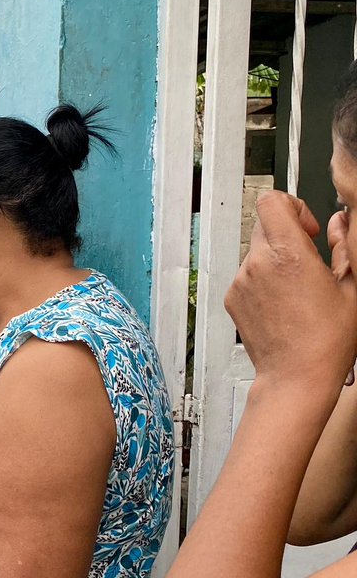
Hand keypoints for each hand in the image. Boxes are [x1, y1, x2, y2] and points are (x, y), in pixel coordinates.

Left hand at [225, 191, 356, 388]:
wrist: (296, 375)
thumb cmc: (326, 339)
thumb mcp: (352, 287)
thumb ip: (344, 246)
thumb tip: (339, 223)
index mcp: (289, 255)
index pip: (272, 202)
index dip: (291, 205)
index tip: (306, 226)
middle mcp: (258, 264)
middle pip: (264, 225)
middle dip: (287, 234)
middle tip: (307, 257)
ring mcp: (241, 281)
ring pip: (256, 252)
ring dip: (275, 258)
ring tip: (297, 287)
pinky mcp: (232, 297)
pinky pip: (247, 274)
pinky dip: (262, 279)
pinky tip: (283, 302)